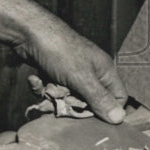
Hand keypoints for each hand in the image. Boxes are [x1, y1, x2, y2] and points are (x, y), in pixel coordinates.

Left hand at [9, 2, 127, 123]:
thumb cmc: (60, 51)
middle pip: (89, 103)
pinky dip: (42, 88)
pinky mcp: (53, 74)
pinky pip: (52, 91)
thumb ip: (100, 99)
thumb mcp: (81, 78)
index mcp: (104, 71)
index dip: (107, 111)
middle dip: (72, 105)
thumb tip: (120, 118)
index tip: (91, 118)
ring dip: (53, 97)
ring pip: (67, 99)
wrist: (28, 31)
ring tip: (45, 86)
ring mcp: (71, 73)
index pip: (118, 98)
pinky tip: (34, 78)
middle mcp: (90, 73)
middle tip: (61, 100)